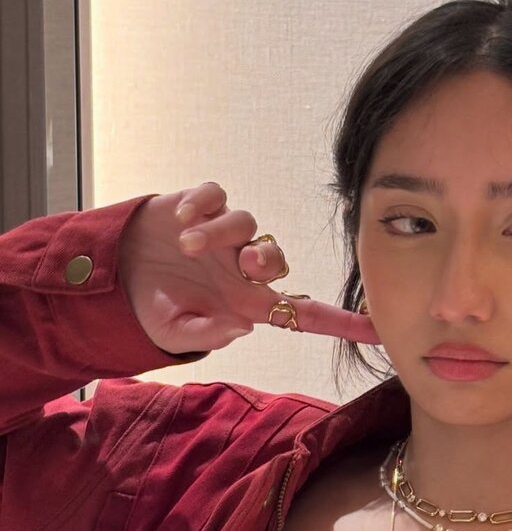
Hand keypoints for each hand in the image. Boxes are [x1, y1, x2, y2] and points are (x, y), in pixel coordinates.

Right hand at [119, 181, 379, 353]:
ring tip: (188, 244)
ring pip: (246, 223)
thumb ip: (205, 334)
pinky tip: (181, 217)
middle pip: (277, 257)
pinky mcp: (199, 206)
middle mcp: (241, 268)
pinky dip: (203, 203)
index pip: (304, 314)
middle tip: (244, 263)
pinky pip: (217, 195)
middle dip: (266, 258)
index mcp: (247, 303)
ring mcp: (223, 236)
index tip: (378, 331)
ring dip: (222, 232)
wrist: (113, 274)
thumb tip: (241, 328)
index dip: (342, 323)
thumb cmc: (153, 307)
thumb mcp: (173, 332)